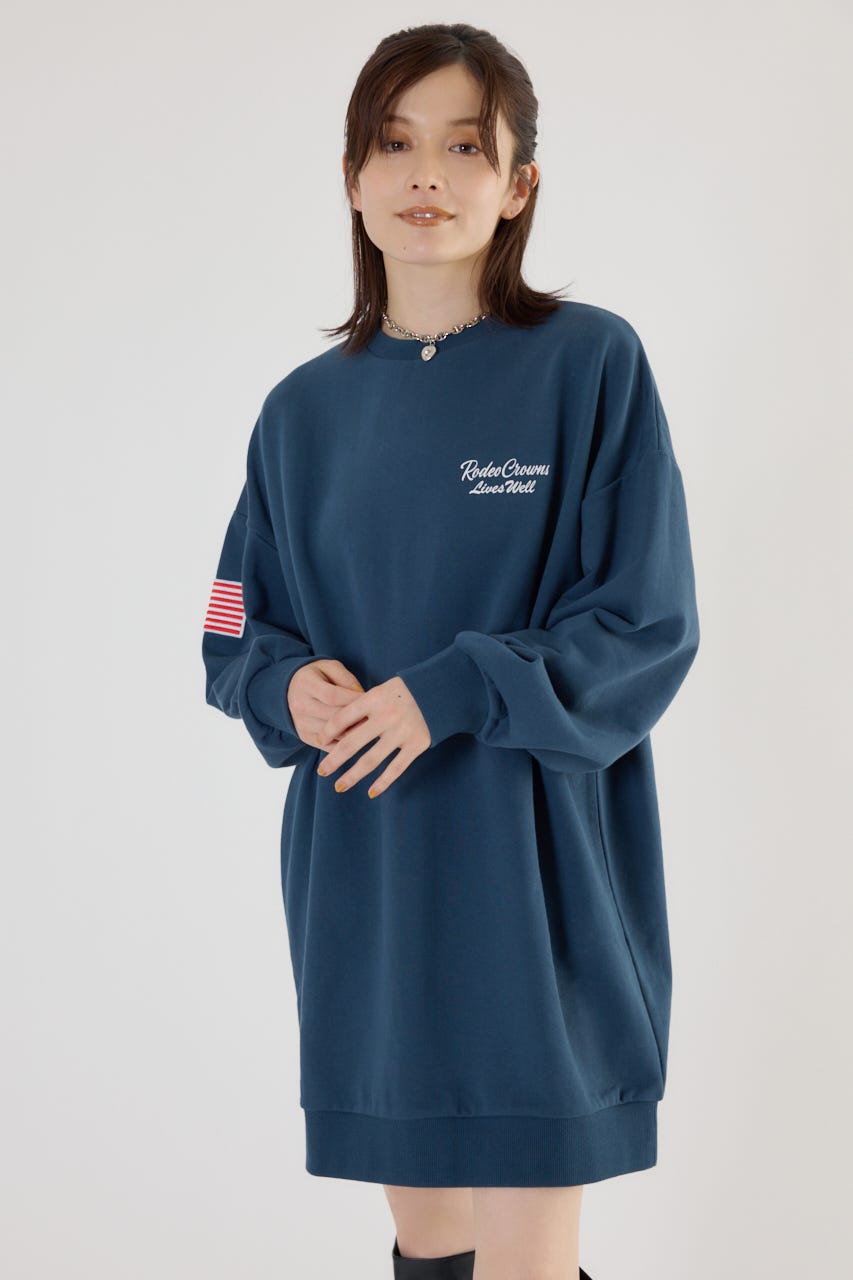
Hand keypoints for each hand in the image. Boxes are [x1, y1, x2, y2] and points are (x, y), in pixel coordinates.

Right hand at [288, 659, 365, 747]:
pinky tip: (357, 736)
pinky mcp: (304, 736)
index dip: (354, 700)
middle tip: (374, 717)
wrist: (291, 689)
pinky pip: (328, 745)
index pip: (333, 696)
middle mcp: (299, 705)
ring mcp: (300, 723)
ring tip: (368, 727)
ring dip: (352, 732)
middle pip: (332, 717)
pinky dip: (344, 743)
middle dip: (356, 718)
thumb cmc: (317, 676)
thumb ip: (346, 679)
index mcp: (305, 684)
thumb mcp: (330, 667)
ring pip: (332, 734)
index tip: (371, 700)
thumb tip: (362, 696)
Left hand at [315, 676, 429, 798]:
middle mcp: (386, 715)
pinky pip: (396, 768)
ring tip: (339, 786)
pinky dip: (382, 782)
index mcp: (374, 698)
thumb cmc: (405, 691)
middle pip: (352, 743)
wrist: (442, 690)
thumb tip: (336, 731)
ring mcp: (402, 732)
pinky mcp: (417, 744)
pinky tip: (371, 792)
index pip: (342, 717)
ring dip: (352, 776)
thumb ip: (362, 707)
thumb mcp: (382, 690)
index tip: (318, 741)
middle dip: (333, 760)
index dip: (327, 731)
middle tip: (322, 771)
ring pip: (371, 760)